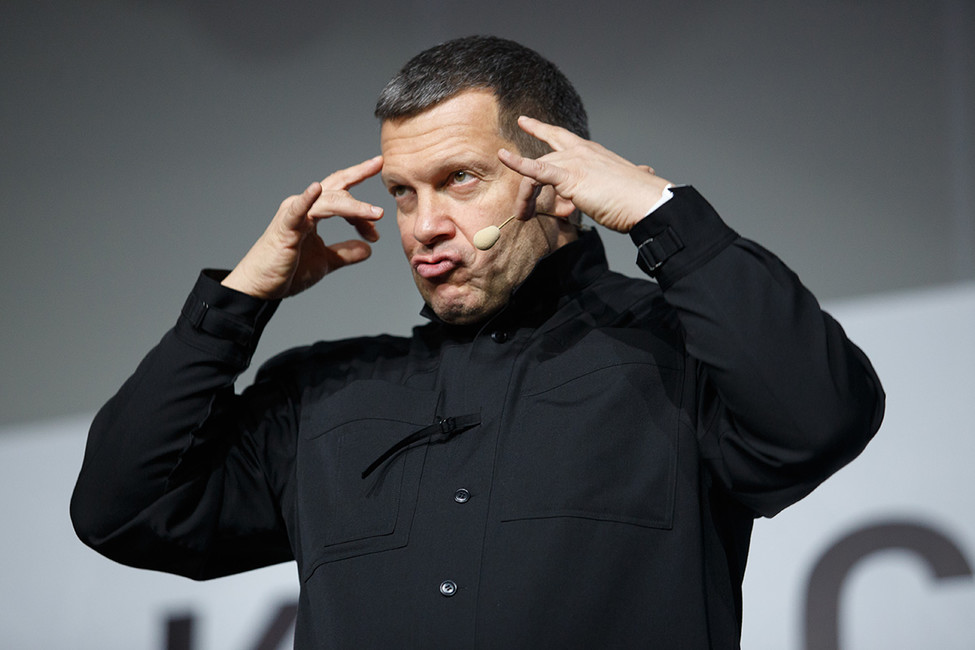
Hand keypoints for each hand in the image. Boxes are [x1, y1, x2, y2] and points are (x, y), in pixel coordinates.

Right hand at [222, 155, 384, 298]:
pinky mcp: (285, 227)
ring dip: (354, 206)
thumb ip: (345, 252)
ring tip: (375, 214)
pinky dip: (307, 198)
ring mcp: (293, 214)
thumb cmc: (287, 271)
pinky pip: (297, 210)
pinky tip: (316, 189)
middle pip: (336, 185)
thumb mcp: (325, 262)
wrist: (260, 287)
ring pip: (329, 200)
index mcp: (313, 212)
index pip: (342, 197)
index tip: (378, 226)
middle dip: (359, 172)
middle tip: (380, 162)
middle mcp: (304, 206)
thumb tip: (368, 249)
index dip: (363, 209)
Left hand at [497, 116, 671, 232]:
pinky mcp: (569, 176)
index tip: (530, 123)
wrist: (647, 203)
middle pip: (549, 146)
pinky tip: (505, 158)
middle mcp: (583, 152)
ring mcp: (575, 161)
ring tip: (523, 215)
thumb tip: (648, 173)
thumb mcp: (627, 185)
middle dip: (534, 137)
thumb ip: (634, 178)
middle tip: (523, 131)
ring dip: (525, 195)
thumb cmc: (639, 198)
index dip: (546, 130)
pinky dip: (518, 164)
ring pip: (538, 167)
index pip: (566, 138)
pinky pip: (536, 169)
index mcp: (595, 153)